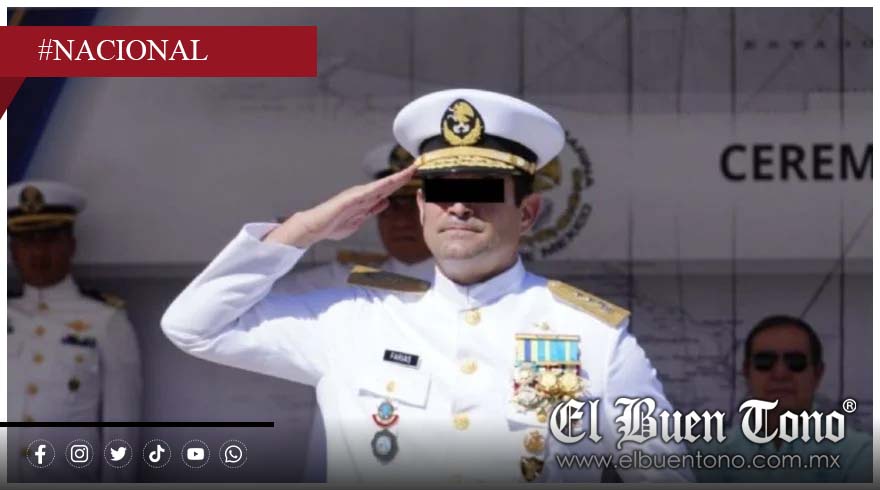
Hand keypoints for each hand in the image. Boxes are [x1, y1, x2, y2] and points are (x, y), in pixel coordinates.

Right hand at [264, 163, 418, 247]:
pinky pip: (368, 192)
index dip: (401, 182)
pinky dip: (379, 187)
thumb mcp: (359, 220)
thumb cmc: (333, 225)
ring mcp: (356, 195)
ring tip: (409, 171)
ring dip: (395, 179)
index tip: (414, 174)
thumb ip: (372, 211)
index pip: (387, 190)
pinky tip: (390, 183)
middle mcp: (363, 194)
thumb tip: (385, 202)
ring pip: (380, 185)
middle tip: (417, 166)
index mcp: (366, 200)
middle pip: (387, 184)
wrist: (315, 228)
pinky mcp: (349, 199)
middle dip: (402, 176)